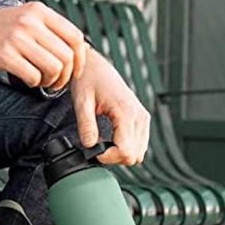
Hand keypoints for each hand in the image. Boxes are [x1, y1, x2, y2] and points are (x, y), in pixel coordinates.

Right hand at [0, 2, 88, 90]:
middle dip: (65, 76)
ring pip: (54, 67)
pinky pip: (33, 76)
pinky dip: (34, 84)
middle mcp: (30, 21)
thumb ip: (44, 29)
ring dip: (51, 82)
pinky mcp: (3, 54)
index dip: (80, 59)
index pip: (75, 36)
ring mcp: (17, 37)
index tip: (75, 72)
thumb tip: (72, 50)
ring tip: (41, 83)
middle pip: (67, 55)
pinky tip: (26, 81)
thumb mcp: (20, 19)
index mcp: (38, 11)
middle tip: (54, 83)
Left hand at [71, 49, 149, 165]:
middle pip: (134, 156)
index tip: (93, 152)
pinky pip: (139, 144)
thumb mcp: (81, 102)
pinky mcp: (142, 118)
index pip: (125, 151)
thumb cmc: (88, 81)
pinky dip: (126, 147)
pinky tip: (111, 140)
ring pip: (139, 153)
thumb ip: (86, 125)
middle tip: (96, 148)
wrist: (96, 67)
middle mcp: (139, 116)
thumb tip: (89, 146)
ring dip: (120, 154)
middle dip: (114, 158)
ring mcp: (143, 117)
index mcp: (126, 112)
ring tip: (102, 143)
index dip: (108, 158)